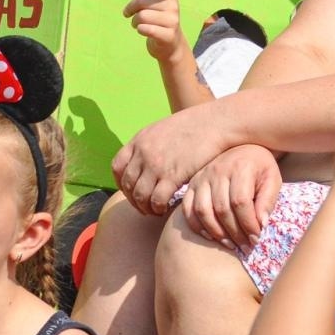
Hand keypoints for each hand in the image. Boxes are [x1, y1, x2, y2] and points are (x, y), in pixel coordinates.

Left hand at [112, 108, 228, 214]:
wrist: (216, 123)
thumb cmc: (197, 126)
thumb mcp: (165, 129)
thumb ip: (152, 144)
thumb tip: (148, 160)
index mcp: (140, 139)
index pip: (117, 166)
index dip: (121, 183)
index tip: (131, 191)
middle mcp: (144, 152)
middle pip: (127, 184)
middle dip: (134, 199)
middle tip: (144, 207)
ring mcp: (156, 164)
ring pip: (140, 196)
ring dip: (145, 207)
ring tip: (155, 210)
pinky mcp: (172, 176)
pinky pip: (156, 200)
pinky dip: (158, 208)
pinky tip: (165, 209)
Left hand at [123, 0, 187, 65]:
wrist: (170, 45)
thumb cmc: (158, 18)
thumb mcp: (153, 1)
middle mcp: (174, 7)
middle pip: (143, 1)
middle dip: (131, 8)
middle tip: (128, 14)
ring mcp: (173, 22)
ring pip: (142, 16)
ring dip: (134, 22)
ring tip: (137, 25)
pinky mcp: (168, 35)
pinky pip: (145, 29)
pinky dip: (140, 29)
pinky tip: (142, 30)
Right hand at [181, 144, 282, 248]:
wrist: (244, 148)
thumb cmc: (260, 168)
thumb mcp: (272, 180)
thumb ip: (268, 201)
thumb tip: (261, 224)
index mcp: (240, 167)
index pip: (240, 201)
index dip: (248, 224)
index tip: (256, 238)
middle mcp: (218, 170)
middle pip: (221, 208)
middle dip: (235, 232)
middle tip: (245, 246)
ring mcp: (202, 176)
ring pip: (202, 210)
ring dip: (216, 232)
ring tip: (230, 244)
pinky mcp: (192, 184)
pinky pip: (188, 209)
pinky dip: (197, 226)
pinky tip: (211, 237)